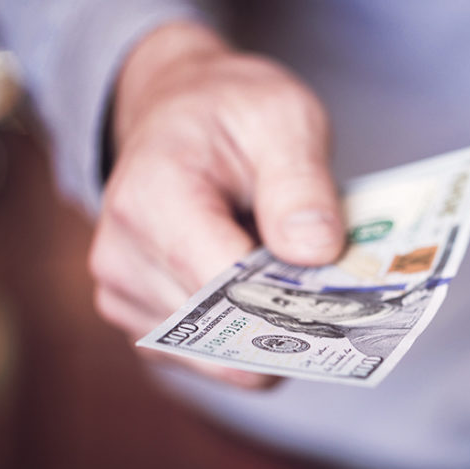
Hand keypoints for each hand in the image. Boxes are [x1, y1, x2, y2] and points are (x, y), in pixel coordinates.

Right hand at [89, 21, 344, 388]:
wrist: (179, 111)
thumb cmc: (231, 110)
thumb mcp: (283, 117)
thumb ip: (301, 183)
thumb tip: (315, 253)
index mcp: (151, 199)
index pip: (224, 286)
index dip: (291, 299)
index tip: (348, 297)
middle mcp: (120, 257)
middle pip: (223, 331)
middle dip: (286, 319)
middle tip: (336, 290)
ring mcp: (123, 295)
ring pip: (221, 358)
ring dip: (268, 328)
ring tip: (291, 273)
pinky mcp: (140, 320)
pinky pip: (211, 358)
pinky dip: (247, 334)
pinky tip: (264, 286)